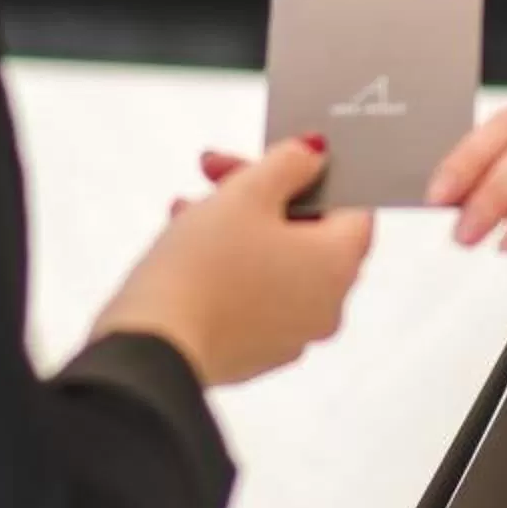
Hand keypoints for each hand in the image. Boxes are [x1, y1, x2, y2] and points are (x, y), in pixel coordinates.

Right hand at [92, 137, 371, 387]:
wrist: (153, 349)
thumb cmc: (204, 268)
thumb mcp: (247, 194)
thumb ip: (289, 163)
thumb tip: (315, 154)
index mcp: (338, 264)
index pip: (352, 207)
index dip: (313, 174)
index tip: (276, 158)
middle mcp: (327, 305)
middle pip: (307, 232)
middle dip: (261, 195)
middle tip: (217, 172)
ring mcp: (292, 335)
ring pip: (275, 262)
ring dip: (237, 226)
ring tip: (187, 207)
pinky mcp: (255, 353)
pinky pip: (254, 295)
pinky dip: (230, 267)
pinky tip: (187, 246)